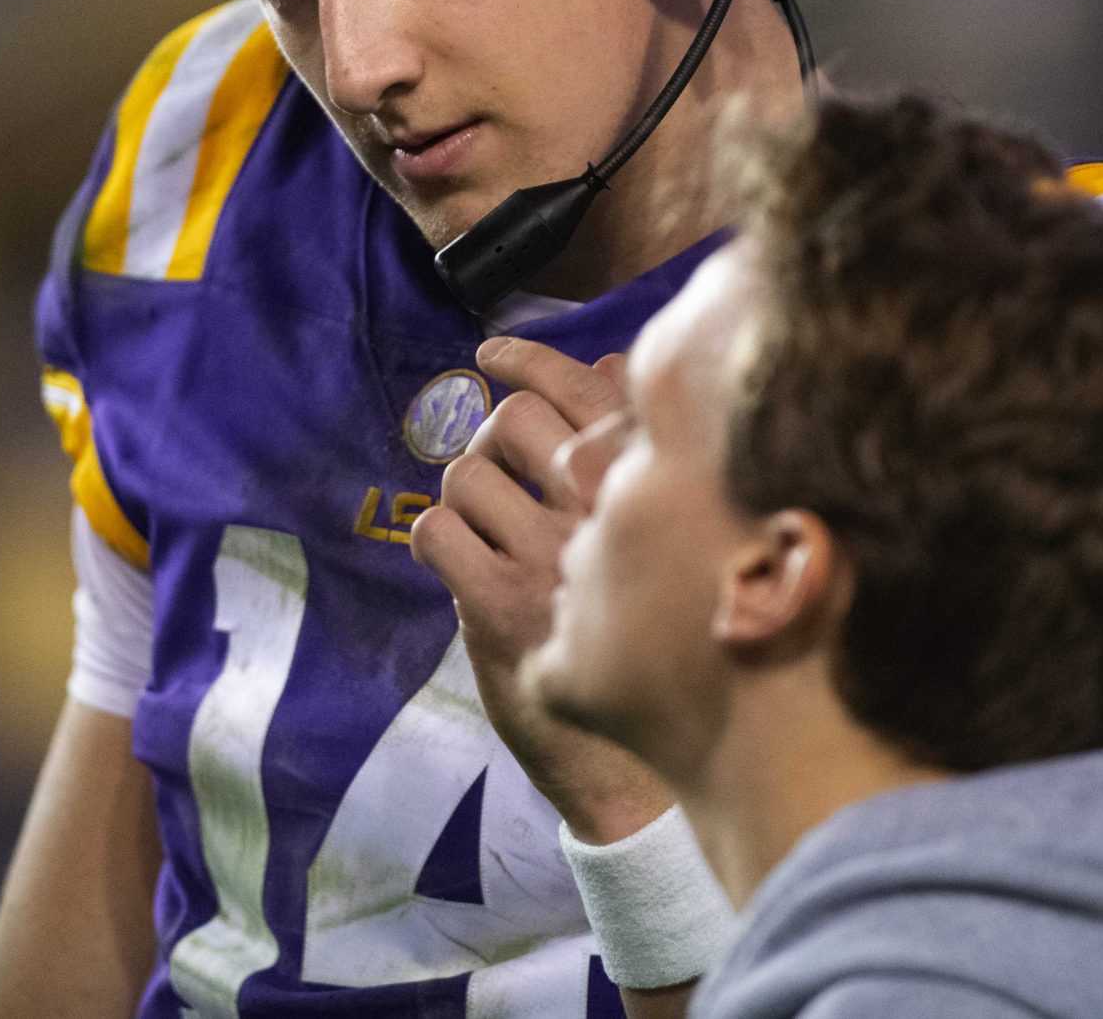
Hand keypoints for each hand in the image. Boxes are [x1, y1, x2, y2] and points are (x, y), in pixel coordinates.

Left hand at [410, 336, 673, 843]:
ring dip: (464, 493)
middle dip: (491, 439)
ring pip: (466, 475)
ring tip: (484, 525)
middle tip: (498, 470)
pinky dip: (438, 537)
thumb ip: (636, 440)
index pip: (581, 384)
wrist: (648, 748)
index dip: (526, 358)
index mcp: (653, 479)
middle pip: (514, 422)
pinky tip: (462, 561)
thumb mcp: (665, 521)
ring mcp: (551, 555)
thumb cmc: (663, 626)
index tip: (493, 353)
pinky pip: (436, 532)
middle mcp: (606, 509)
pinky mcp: (501, 604)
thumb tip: (608, 359)